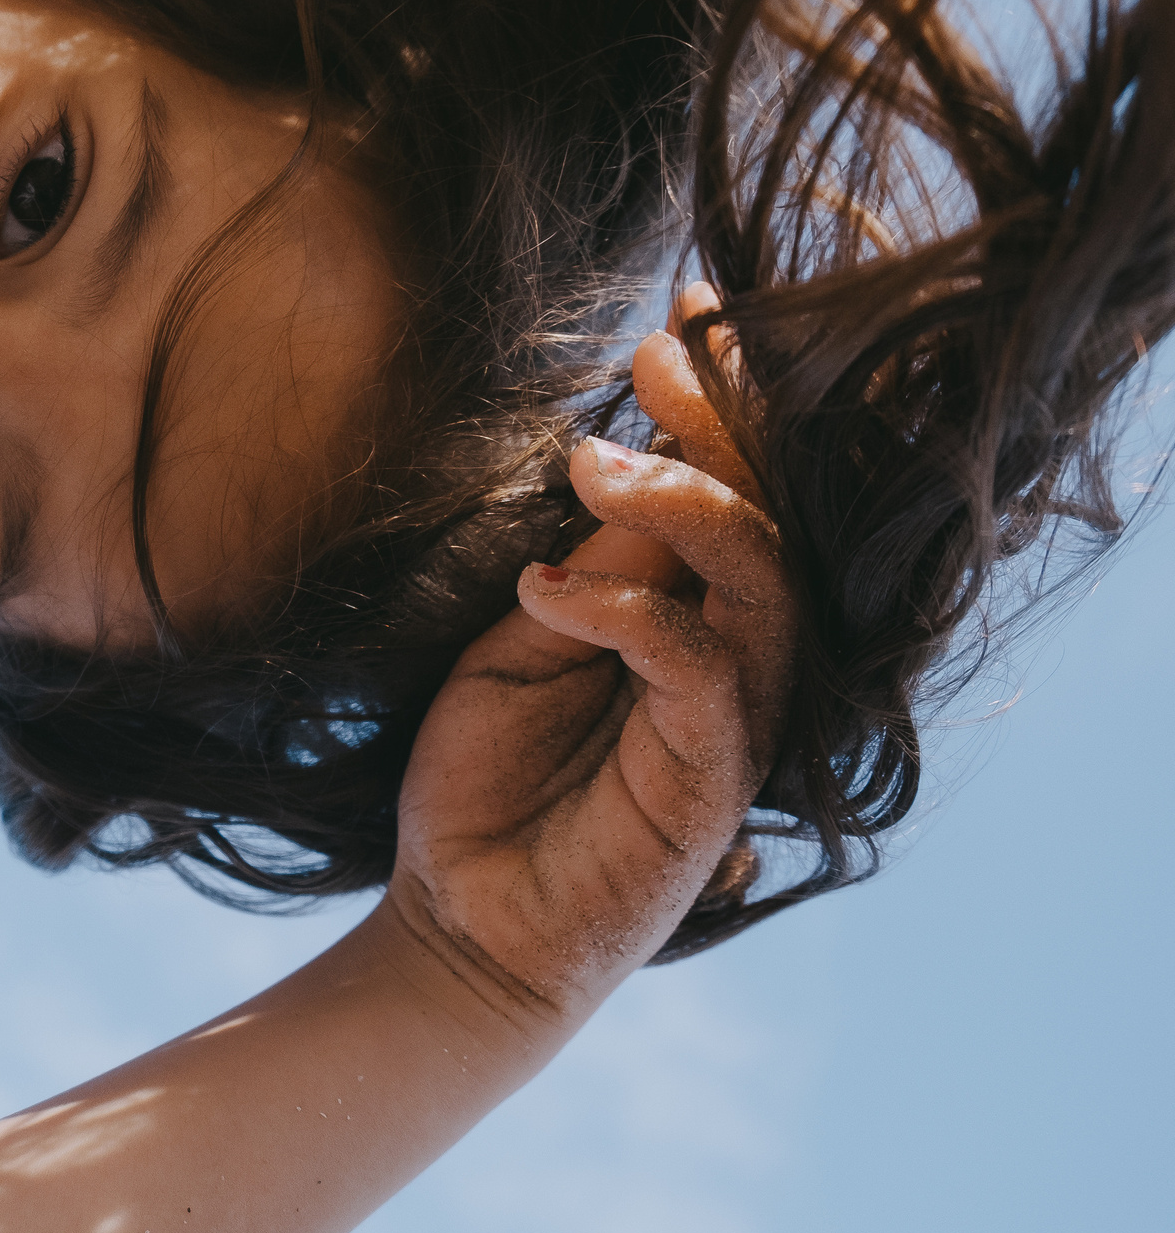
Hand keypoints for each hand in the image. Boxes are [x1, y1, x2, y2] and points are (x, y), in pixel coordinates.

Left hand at [387, 287, 792, 1022]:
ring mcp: (733, 719)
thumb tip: (620, 462)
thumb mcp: (518, 641)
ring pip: (762, 581)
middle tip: (657, 357)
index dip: (721, 405)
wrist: (458, 916)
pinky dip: (628, 612)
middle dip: (725, 427)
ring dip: (686, 505)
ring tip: (593, 464)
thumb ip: (585, 563)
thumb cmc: (487, 780)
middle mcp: (736, 659)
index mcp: (693, 615)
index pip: (735, 493)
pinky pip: (702, 669)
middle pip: (773, 519)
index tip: (679, 315)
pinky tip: (544, 589)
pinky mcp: (710, 780)